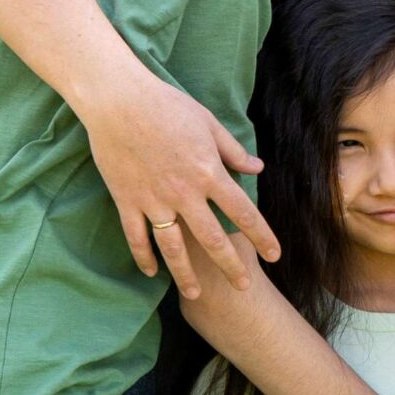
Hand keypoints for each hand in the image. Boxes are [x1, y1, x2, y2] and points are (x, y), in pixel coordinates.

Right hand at [79, 65, 279, 299]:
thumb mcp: (208, 123)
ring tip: (197, 294)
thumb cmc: (166, 104)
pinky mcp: (127, 201)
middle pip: (213, 239)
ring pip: (174, 248)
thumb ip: (233, 151)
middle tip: (243, 286)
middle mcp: (185, 193)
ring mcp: (154, 200)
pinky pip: (136, 237)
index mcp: (209, 172)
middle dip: (231, 265)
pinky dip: (143, 257)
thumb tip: (258, 169)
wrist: (119, 101)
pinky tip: (151, 273)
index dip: (262, 236)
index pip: (243, 212)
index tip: (275, 255)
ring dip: (186, 274)